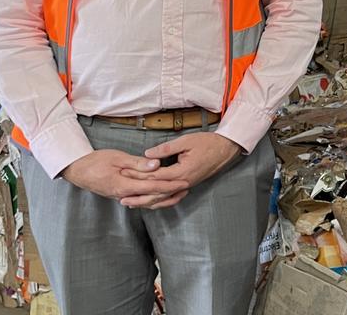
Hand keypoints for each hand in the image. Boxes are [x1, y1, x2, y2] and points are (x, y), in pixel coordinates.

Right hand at [60, 149, 189, 204]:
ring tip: (179, 193)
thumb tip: (156, 165)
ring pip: (147, 201)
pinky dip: (153, 199)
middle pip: (152, 197)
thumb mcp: (117, 158)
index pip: (153, 187)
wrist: (77, 170)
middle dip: (171, 193)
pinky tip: (161, 196)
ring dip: (164, 198)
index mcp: (124, 185)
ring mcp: (121, 197)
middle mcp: (124, 195)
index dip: (170, 185)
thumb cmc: (95, 161)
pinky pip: (140, 200)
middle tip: (187, 187)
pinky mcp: (120, 195)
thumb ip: (138, 163)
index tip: (184, 182)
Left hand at [118, 132, 240, 208]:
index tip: (124, 174)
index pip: (155, 177)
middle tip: (121, 195)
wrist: (225, 149)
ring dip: (146, 201)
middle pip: (157, 192)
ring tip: (131, 203)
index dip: (138, 176)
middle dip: (138, 194)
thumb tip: (147, 154)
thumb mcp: (186, 141)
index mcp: (181, 172)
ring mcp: (186, 185)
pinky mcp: (188, 185)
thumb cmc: (207, 143)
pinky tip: (150, 202)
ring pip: (163, 198)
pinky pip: (171, 197)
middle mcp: (183, 182)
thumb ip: (166, 149)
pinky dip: (159, 201)